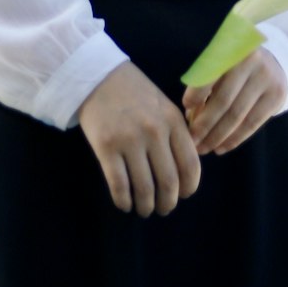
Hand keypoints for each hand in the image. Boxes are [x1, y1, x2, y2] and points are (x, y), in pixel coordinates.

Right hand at [77, 61, 201, 217]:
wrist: (97, 76)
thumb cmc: (134, 93)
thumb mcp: (163, 106)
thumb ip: (176, 134)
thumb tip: (186, 171)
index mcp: (173, 121)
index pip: (190, 165)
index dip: (189, 188)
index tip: (183, 195)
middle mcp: (154, 132)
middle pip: (168, 182)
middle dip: (167, 203)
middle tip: (163, 208)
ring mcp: (129, 140)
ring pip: (144, 188)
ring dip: (146, 206)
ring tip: (144, 209)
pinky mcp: (106, 147)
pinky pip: (119, 185)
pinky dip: (123, 201)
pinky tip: (124, 204)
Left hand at [181, 47, 286, 155]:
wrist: (273, 63)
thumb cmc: (234, 67)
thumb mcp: (220, 64)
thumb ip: (205, 84)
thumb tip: (190, 116)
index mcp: (230, 48)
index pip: (211, 72)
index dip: (197, 92)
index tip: (185, 107)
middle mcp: (250, 60)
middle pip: (223, 99)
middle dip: (204, 124)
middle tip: (191, 141)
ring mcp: (266, 78)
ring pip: (237, 115)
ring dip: (217, 136)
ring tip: (203, 148)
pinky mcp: (276, 95)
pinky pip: (252, 123)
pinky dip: (234, 139)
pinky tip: (221, 148)